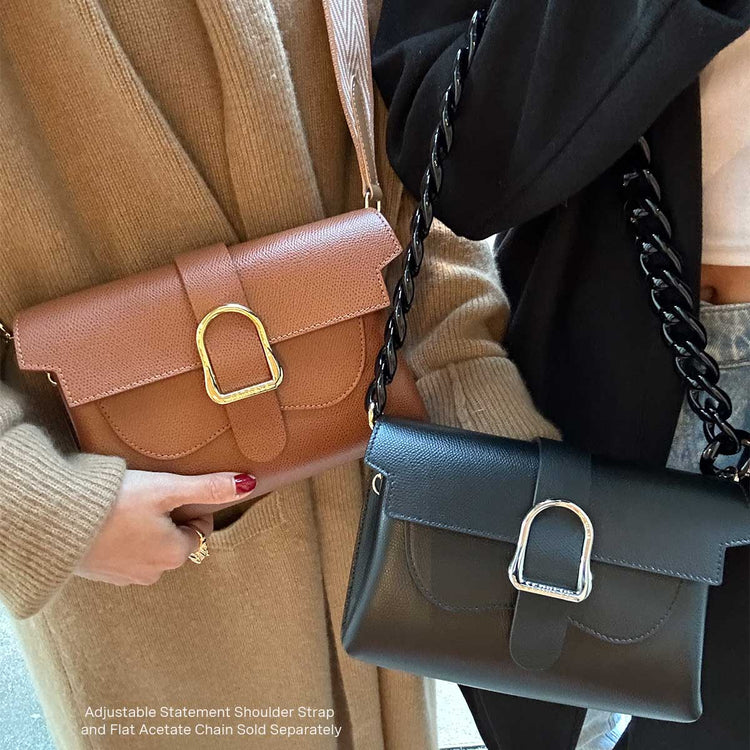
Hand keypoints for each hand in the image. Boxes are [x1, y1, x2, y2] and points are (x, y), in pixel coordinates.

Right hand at [75, 469, 256, 585]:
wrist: (55, 520)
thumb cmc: (114, 502)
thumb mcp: (167, 488)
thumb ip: (209, 487)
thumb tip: (247, 483)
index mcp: (175, 554)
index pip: (201, 528)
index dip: (190, 505)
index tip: (170, 492)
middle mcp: (154, 573)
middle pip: (177, 539)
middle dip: (169, 518)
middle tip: (146, 498)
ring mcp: (126, 577)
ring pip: (152, 547)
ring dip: (146, 528)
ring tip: (126, 508)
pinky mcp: (102, 574)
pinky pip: (127, 554)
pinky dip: (125, 538)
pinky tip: (110, 521)